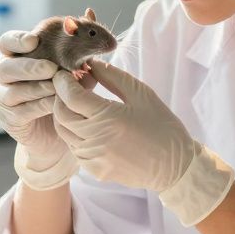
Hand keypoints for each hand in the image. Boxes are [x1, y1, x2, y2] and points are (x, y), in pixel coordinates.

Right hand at [0, 30, 77, 189]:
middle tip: (51, 68)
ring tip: (57, 88)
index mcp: (16, 56)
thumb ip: (80, 41)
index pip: (6, 42)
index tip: (34, 40)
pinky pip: (20, 111)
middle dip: (29, 67)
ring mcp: (4, 98)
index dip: (17, 40)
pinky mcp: (10, 119)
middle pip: (6, 67)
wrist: (61, 130)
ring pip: (13, 91)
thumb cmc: (66, 90)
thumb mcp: (77, 65)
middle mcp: (5, 75)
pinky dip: (38, 106)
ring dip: (36, 88)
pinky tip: (54, 104)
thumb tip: (89, 13)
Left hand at [51, 59, 234, 224]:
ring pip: (64, 132)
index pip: (70, 96)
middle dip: (60, 96)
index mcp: (108, 118)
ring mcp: (93, 158)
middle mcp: (96, 140)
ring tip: (78, 104)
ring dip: (65, 115)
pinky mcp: (94, 170)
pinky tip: (88, 124)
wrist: (174, 167)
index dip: (63, 82)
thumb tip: (90, 64)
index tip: (64, 72)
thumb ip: (112, 76)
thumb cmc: (161, 126)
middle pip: (61, 114)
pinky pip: (74, 147)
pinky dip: (75, 133)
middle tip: (68, 86)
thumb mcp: (141, 94)